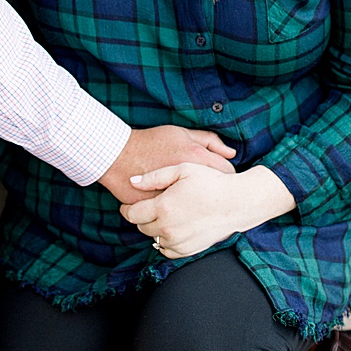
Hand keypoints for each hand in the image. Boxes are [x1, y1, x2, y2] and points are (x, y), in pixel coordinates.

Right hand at [99, 126, 236, 204]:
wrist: (118, 155)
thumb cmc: (152, 141)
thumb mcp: (183, 133)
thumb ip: (210, 141)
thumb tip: (232, 153)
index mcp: (195, 158)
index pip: (227, 172)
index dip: (227, 174)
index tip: (222, 176)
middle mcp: (186, 180)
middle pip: (215, 193)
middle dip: (215, 192)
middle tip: (210, 190)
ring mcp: (171, 197)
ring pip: (196, 209)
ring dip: (198, 206)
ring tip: (195, 199)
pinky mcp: (156, 210)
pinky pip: (177, 216)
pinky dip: (181, 214)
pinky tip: (179, 206)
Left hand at [120, 164, 295, 259]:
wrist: (237, 202)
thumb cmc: (212, 182)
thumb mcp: (184, 169)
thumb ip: (155, 176)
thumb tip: (132, 181)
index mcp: (163, 207)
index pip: (132, 214)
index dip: (127, 208)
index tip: (129, 205)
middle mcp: (167, 227)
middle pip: (142, 226)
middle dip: (143, 217)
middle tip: (151, 207)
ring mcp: (177, 241)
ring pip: (153, 238)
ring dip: (155, 228)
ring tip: (166, 215)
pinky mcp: (187, 250)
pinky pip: (167, 249)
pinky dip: (166, 240)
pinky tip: (175, 227)